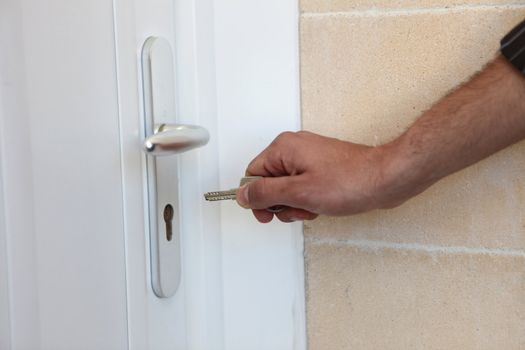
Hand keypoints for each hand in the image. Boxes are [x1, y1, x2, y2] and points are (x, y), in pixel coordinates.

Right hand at [235, 131, 394, 222]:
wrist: (386, 179)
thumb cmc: (350, 181)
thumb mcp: (299, 192)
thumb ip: (265, 193)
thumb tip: (242, 195)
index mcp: (283, 148)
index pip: (252, 175)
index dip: (258, 198)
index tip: (268, 214)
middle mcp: (294, 148)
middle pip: (269, 182)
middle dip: (281, 203)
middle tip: (298, 209)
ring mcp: (309, 157)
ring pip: (286, 187)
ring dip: (296, 204)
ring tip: (314, 207)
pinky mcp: (321, 166)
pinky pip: (303, 186)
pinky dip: (308, 199)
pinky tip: (322, 205)